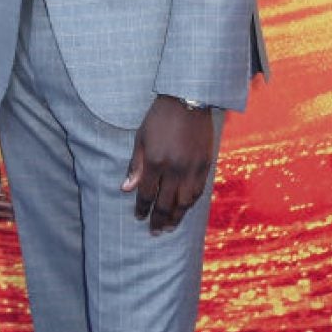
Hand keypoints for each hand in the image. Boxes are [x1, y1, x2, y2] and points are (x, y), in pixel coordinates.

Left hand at [121, 95, 217, 232]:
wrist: (188, 100)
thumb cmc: (160, 117)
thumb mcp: (141, 137)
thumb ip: (135, 165)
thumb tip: (125, 189)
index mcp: (156, 161)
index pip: (147, 194)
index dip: (142, 208)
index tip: (139, 217)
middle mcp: (175, 169)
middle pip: (166, 203)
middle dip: (158, 220)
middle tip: (154, 231)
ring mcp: (192, 169)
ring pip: (185, 202)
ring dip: (176, 217)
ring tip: (169, 227)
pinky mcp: (205, 166)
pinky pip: (198, 192)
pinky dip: (191, 203)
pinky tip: (185, 209)